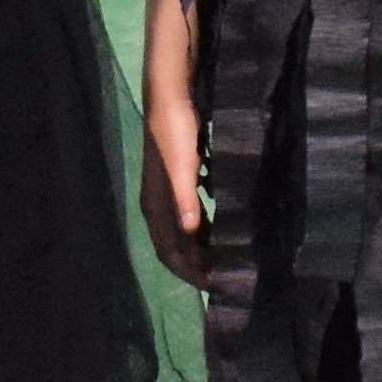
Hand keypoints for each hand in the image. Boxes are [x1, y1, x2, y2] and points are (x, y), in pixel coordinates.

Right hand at [137, 53, 209, 285]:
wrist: (170, 95)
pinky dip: (204, 230)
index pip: (170, 252)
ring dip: (201, 249)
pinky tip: (220, 229)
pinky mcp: (176, 181)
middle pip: (175, 248)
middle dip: (197, 266)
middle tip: (225, 279)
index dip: (191, 271)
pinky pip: (189, 216)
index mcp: (156, 205)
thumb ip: (186, 196)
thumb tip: (189, 231)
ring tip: (225, 260)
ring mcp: (165, 193)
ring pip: (182, 233)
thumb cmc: (176, 130)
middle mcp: (157, 204)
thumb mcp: (183, 164)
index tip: (215, 286)